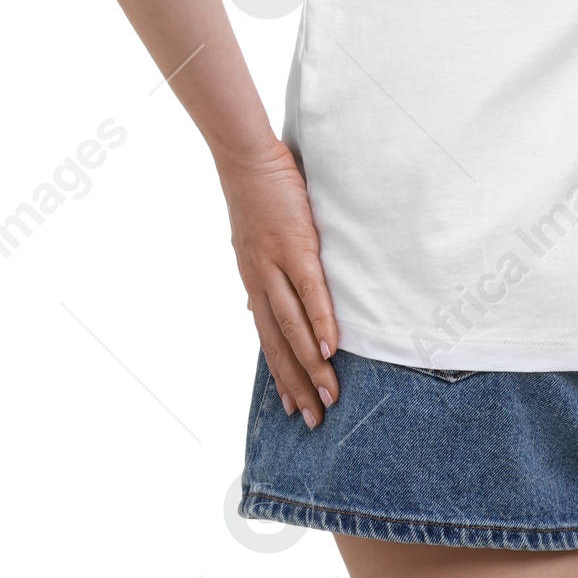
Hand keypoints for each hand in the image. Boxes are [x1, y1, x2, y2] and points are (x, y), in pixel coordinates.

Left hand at [219, 144, 340, 427]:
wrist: (246, 158)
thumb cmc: (258, 194)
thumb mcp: (252, 242)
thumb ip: (261, 275)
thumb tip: (254, 305)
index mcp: (253, 281)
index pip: (267, 338)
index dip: (280, 374)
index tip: (293, 407)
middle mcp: (259, 281)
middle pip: (278, 344)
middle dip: (297, 385)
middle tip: (315, 420)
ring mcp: (276, 266)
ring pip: (293, 327)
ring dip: (312, 366)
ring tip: (330, 396)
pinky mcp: (296, 246)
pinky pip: (310, 292)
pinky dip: (320, 322)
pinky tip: (331, 349)